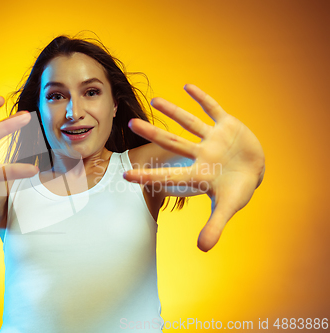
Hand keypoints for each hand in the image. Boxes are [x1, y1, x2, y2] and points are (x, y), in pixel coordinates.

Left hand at [124, 84, 264, 251]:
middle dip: (153, 134)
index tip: (126, 174)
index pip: (169, 174)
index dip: (149, 175)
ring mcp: (213, 138)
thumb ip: (214, 226)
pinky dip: (203, 99)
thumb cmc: (236, 190)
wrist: (254, 171)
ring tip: (155, 100)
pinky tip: (188, 86)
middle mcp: (201, 153)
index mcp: (198, 173)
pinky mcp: (227, 125)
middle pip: (172, 142)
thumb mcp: (228, 207)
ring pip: (189, 122)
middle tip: (131, 124)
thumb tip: (203, 249)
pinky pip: (214, 109)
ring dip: (174, 111)